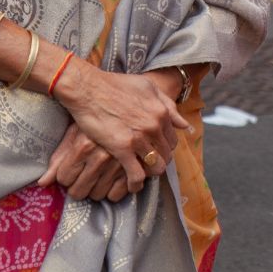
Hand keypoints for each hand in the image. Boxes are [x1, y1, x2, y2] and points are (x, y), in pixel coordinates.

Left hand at [39, 122, 149, 200]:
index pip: (64, 178)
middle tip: (83, 176)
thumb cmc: (95, 113)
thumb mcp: (75, 131)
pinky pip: (119, 194)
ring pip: (99, 195)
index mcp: (84, 145)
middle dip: (79, 186)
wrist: (125, 98)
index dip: (65, 175)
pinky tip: (113, 180)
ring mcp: (121, 162)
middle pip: (79, 191)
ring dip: (96, 189)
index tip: (71, 169)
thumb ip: (59, 158)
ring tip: (98, 177)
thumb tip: (42, 183)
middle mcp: (102, 155)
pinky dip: (115, 191)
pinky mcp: (138, 167)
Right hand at [47, 66, 186, 194]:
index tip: (156, 151)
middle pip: (166, 154)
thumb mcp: (148, 87)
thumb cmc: (115, 85)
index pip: (173, 140)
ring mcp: (139, 138)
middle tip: (148, 165)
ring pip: (155, 167)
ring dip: (150, 174)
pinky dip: (136, 184)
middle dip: (159, 161)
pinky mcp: (122, 149)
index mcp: (162, 112)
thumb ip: (168, 105)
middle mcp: (155, 126)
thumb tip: (184, 125)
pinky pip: (137, 175)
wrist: (88, 88)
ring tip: (142, 175)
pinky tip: (132, 186)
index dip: (165, 148)